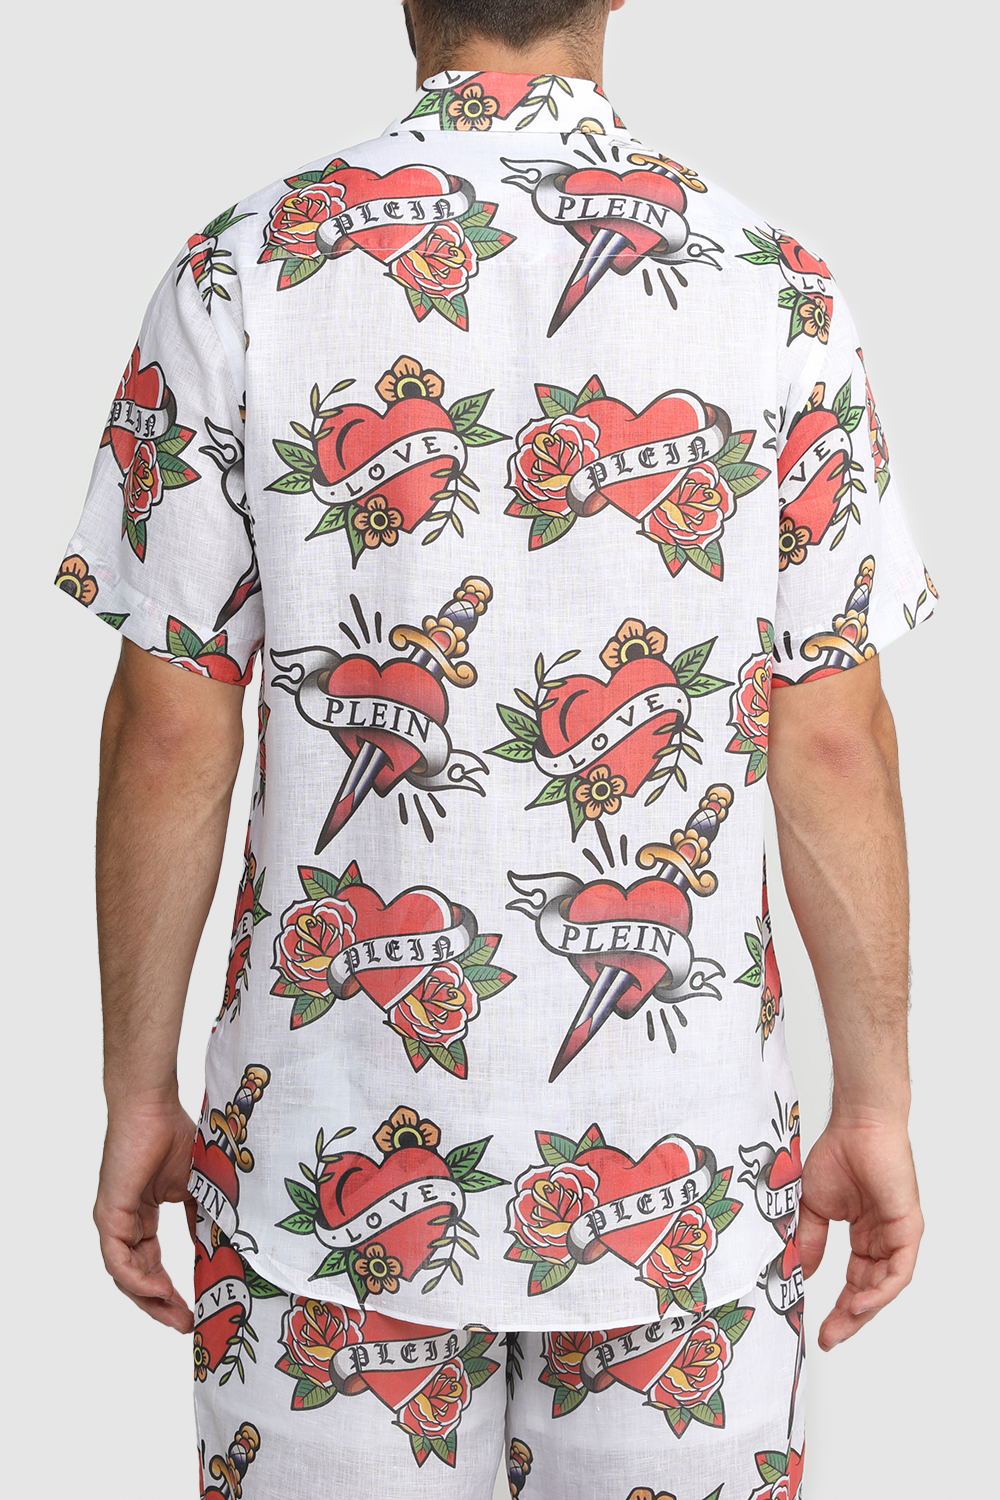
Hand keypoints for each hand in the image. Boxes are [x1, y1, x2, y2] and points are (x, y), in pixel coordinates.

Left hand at [94, 1092, 197, 1330]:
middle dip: (161, 1305)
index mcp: (141, 1215)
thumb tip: (217, 1246)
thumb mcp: (197, 1186)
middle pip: (137, 1277)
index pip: (150, 1263)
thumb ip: (201, 1216)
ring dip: (150, 1299)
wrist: (153, 1107)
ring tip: (177, 1315)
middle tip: (186, 1324)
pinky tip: (159, 1290)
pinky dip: (137, 1279)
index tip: (193, 1311)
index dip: (170, 1290)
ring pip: (125, 1274)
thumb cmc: (174, 1134)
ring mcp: (113, 1220)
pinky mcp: (108, 1214)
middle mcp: (124, 1222)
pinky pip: (118, 1259)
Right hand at [799, 1111, 922, 1350]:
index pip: (854, 1282)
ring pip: (884, 1286)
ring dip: (863, 1310)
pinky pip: (898, 1271)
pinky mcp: (908, 1229)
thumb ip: (811, 1241)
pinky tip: (859, 1302)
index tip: (819, 1329)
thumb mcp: (814, 1207)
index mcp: (865, 1235)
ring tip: (840, 1325)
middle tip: (829, 1338)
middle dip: (849, 1317)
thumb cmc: (837, 1154)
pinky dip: (880, 1291)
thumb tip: (801, 1272)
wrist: (857, 1126)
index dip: (839, 1307)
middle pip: (870, 1291)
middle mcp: (883, 1239)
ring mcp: (897, 1235)